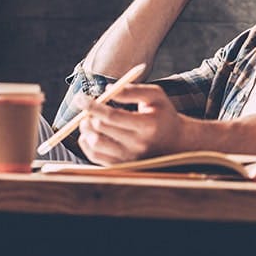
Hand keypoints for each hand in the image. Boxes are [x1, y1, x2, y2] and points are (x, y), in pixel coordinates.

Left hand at [74, 84, 191, 164]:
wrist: (176, 142)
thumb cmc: (162, 114)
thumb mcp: (155, 95)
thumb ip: (132, 90)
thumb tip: (106, 88)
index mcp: (147, 126)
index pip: (112, 116)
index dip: (93, 106)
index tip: (80, 98)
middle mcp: (138, 145)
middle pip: (101, 130)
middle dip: (87, 115)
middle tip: (85, 107)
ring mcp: (129, 159)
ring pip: (95, 144)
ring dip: (85, 129)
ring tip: (88, 120)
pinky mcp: (122, 166)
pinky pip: (95, 157)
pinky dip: (86, 143)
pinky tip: (90, 133)